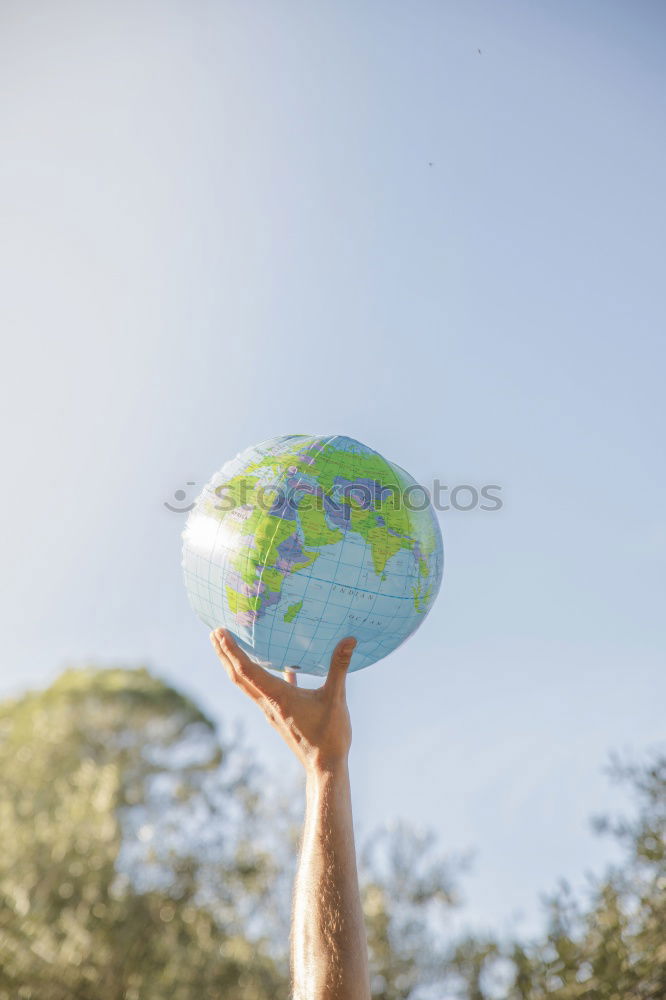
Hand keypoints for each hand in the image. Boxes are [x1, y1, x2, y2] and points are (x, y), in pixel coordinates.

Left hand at [210, 629, 356, 773]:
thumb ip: (340, 666)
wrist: (325, 767)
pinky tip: (283, 668)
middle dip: (225, 654)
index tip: (219, 633)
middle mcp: (269, 703)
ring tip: (230, 647)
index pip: (247, 669)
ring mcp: (273, 710)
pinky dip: (266, 676)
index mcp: (277, 696)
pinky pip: (269, 690)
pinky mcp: (282, 715)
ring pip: (249, 684)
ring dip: (237, 665)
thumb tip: (349, 639)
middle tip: (213, 633)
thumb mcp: (336, 698)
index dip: (232, 650)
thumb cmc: (329, 735)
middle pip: (239, 676)